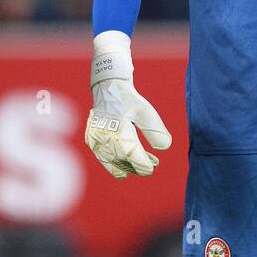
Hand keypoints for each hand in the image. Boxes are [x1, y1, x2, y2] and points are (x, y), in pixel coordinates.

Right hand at [84, 31, 171, 177]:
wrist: (107, 88)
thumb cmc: (128, 100)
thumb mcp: (146, 112)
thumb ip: (155, 129)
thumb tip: (164, 147)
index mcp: (118, 127)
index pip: (131, 152)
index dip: (142, 163)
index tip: (152, 168)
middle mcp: (103, 135)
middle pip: (122, 160)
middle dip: (137, 166)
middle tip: (153, 165)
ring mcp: (95, 139)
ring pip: (111, 163)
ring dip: (128, 167)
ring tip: (144, 164)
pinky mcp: (92, 141)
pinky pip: (104, 159)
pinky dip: (116, 164)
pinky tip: (129, 163)